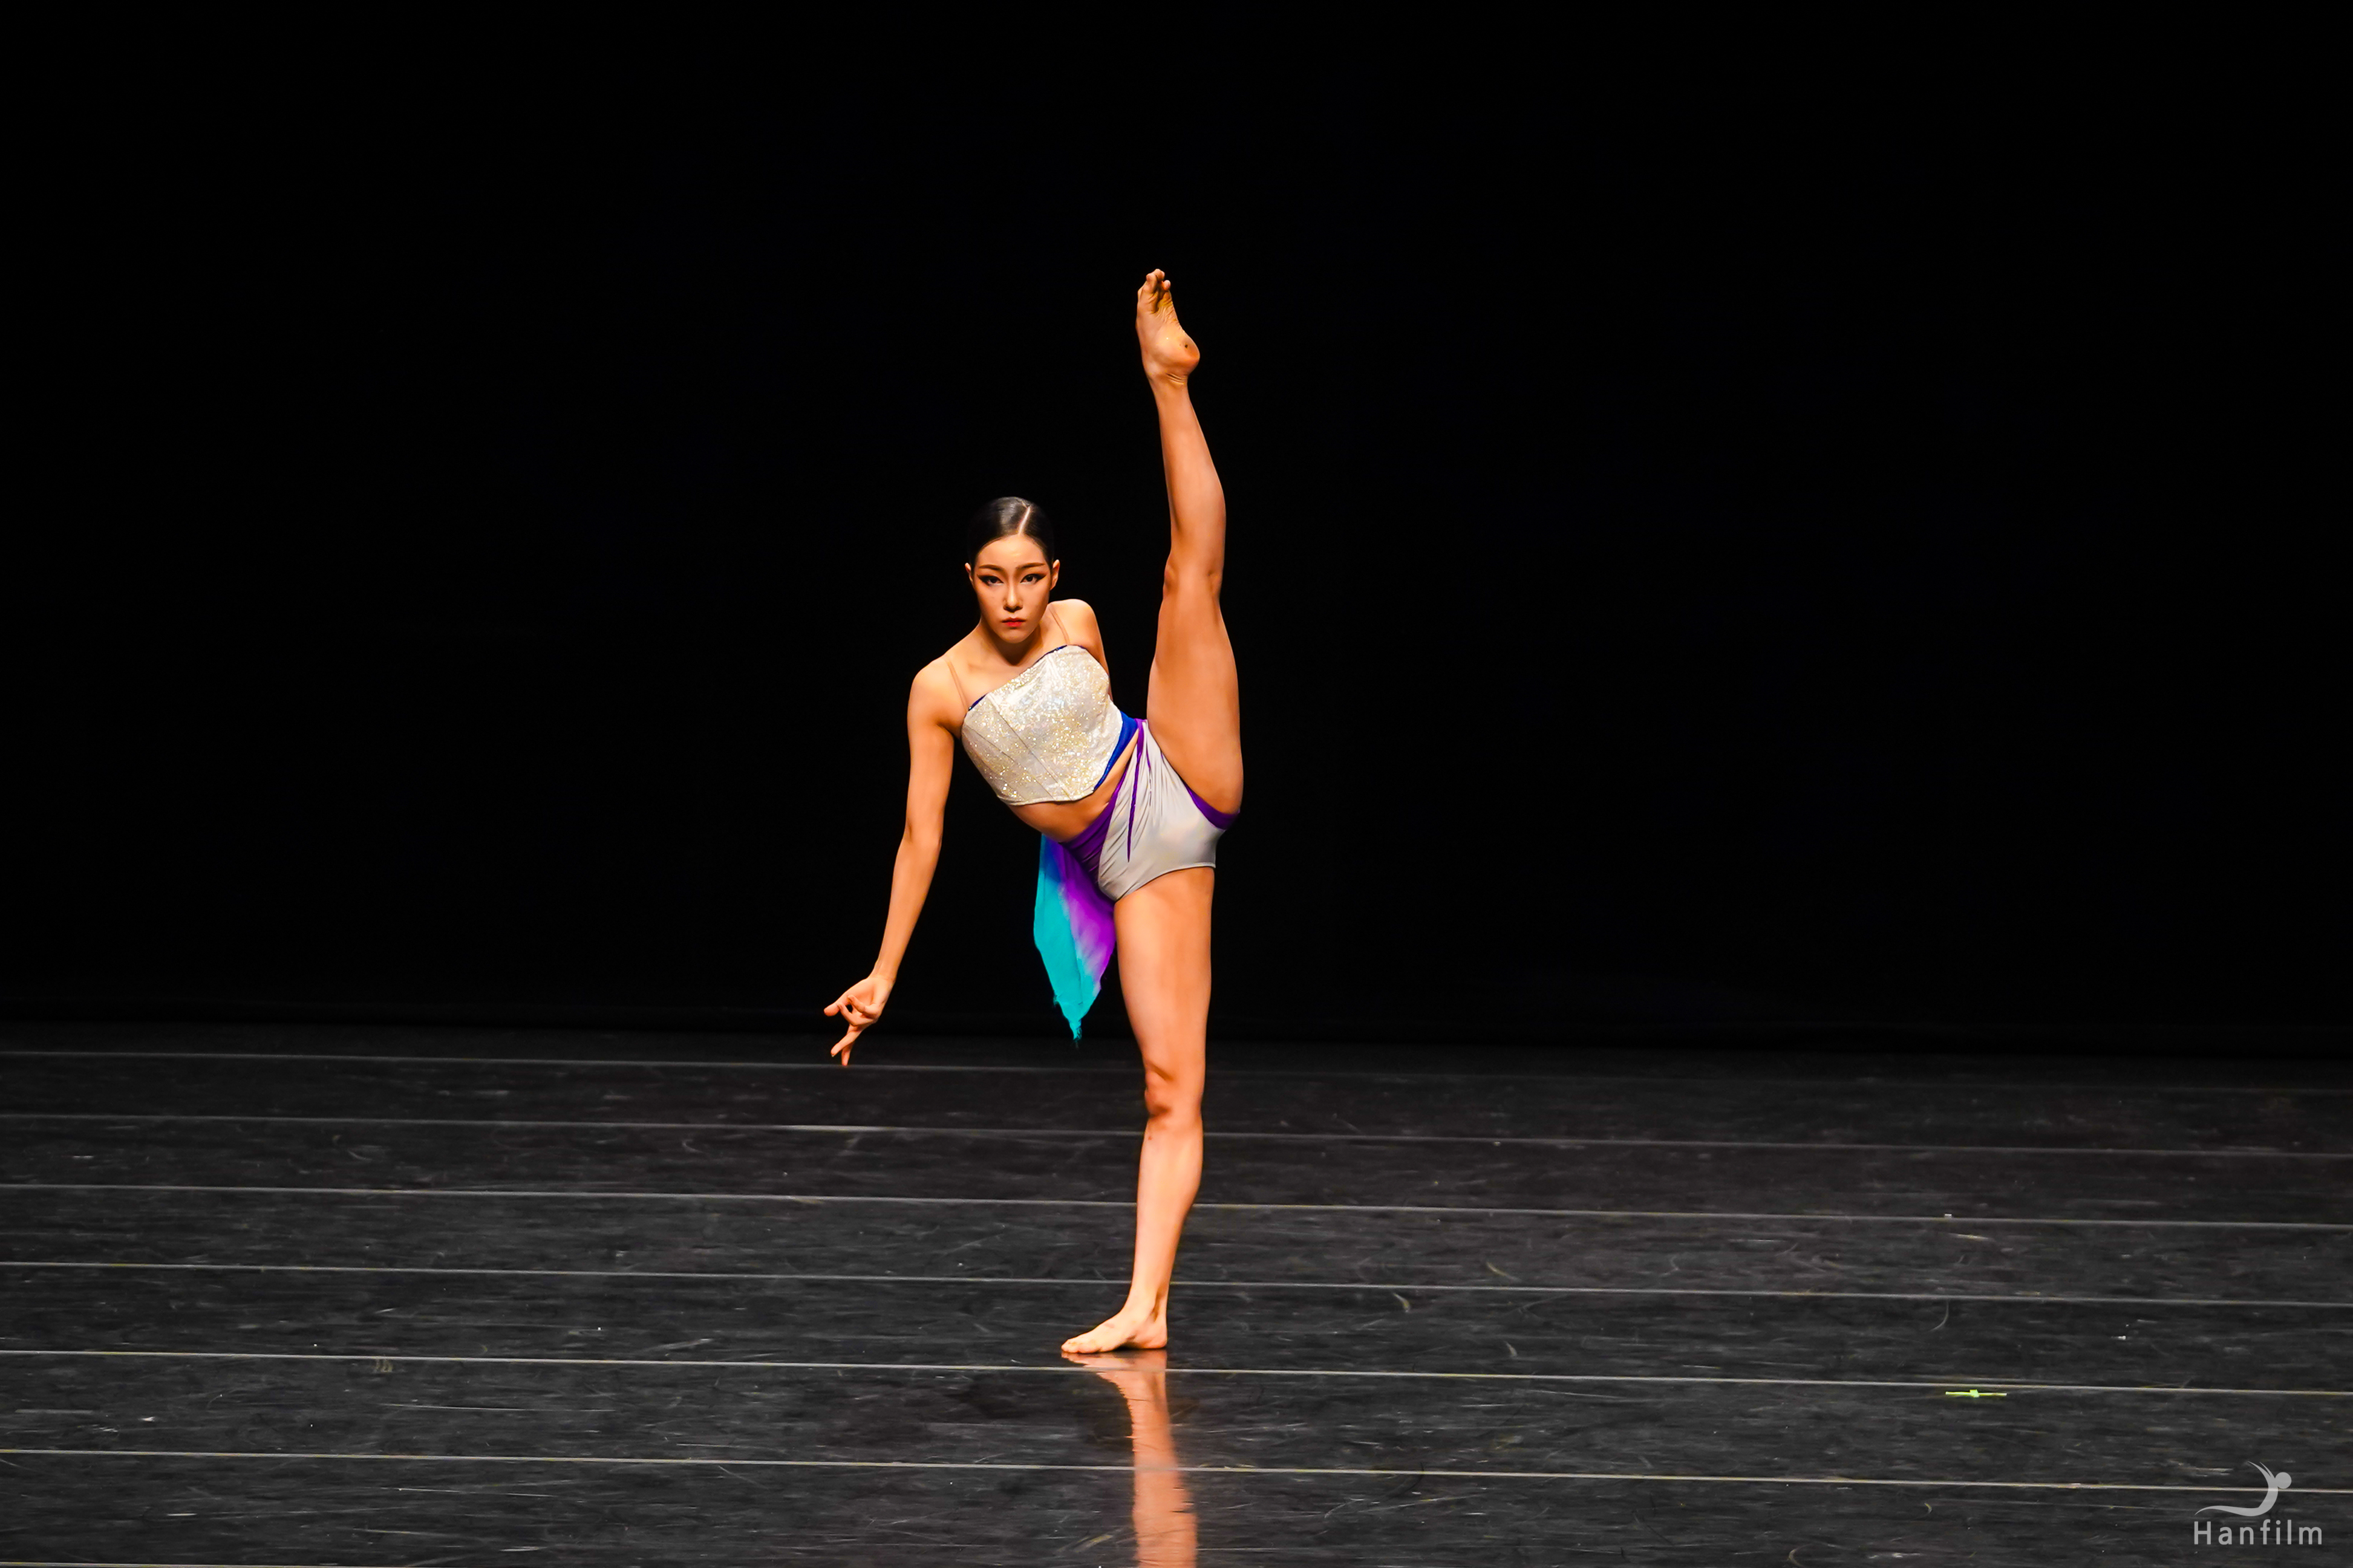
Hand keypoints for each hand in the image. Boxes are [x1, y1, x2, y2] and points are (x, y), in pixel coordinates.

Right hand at [824, 973, 891, 1063]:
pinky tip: (852, 996)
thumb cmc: (863, 990)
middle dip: (843, 1045)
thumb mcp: (846, 999)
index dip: (845, 1049)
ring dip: (846, 1013)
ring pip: (855, 1022)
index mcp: (856, 1022)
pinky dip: (855, 1003)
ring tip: (843, 1002)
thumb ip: (837, 1006)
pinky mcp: (876, 1011)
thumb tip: (825, 1013)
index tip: (843, 1063)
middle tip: (833, 1052)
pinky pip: (863, 1010)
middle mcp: (864, 1023)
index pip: (850, 1039)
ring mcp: (871, 1018)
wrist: (878, 980)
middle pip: (852, 1037)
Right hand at [1134, 269, 1199, 383]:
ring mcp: (1148, 320)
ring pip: (1145, 296)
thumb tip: (1192, 352)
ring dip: (1150, 283)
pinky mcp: (1144, 320)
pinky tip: (1150, 278)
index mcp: (1165, 321)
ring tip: (1154, 273)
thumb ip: (1188, 344)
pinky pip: (1143, 301)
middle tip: (1160, 273)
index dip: (1164, 289)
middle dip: (1155, 282)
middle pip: (1152, 295)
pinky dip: (1146, 288)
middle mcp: (1155, 319)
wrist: (1168, 372)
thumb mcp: (1187, 347)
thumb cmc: (1178, 363)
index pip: (1162, 300)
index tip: (1168, 283)